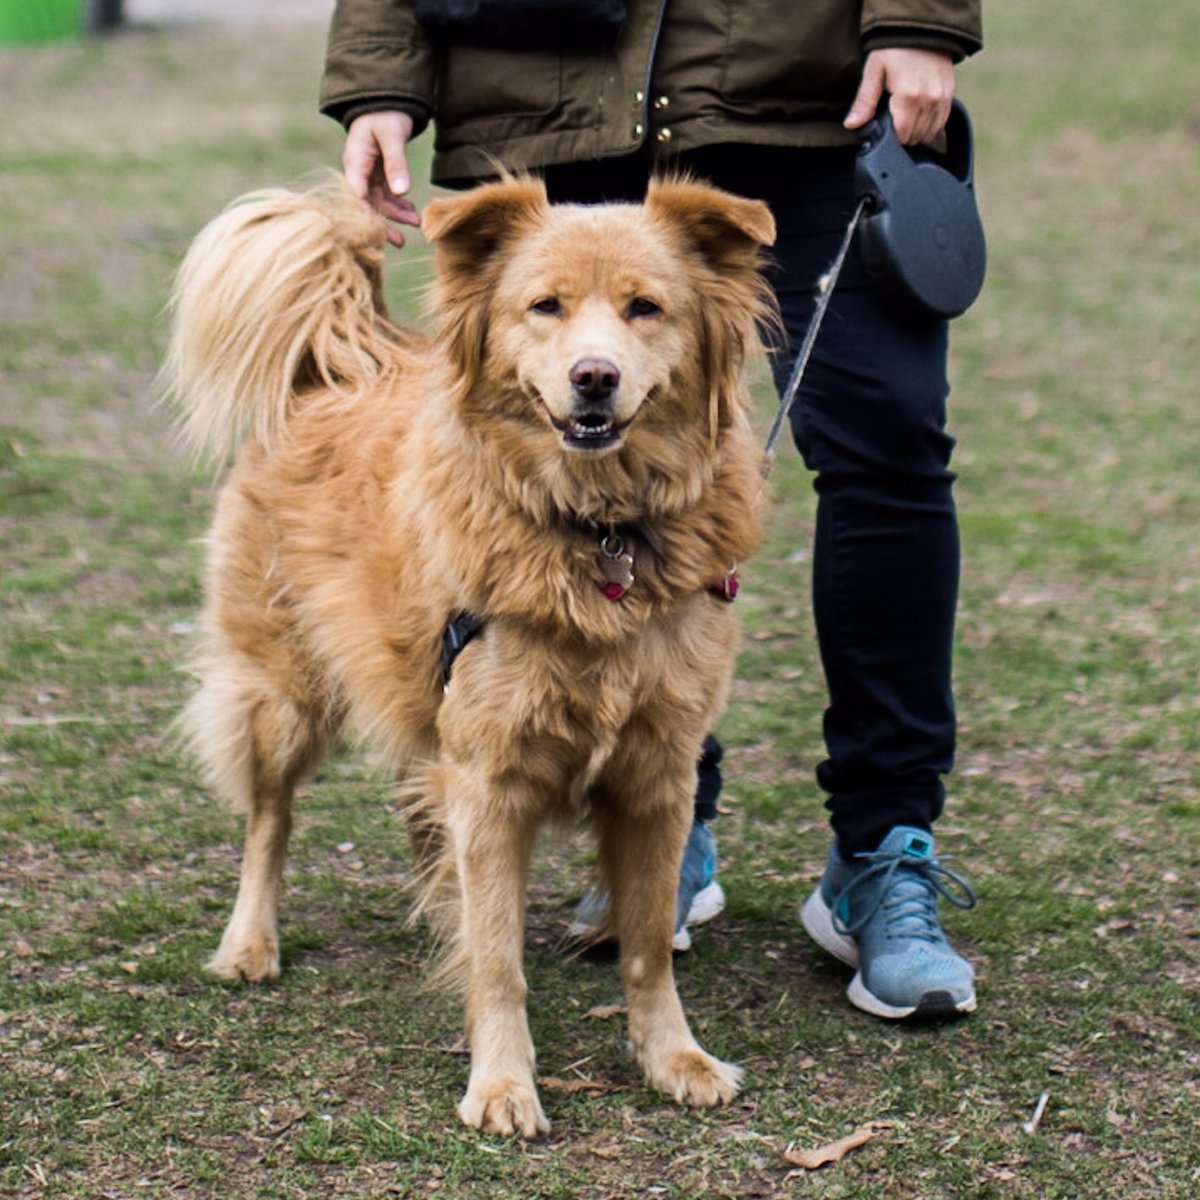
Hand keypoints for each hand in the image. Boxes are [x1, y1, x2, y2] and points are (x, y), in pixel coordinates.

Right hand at [343, 111, 421, 246]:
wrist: (386, 100)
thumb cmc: (386, 114)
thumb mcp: (392, 136)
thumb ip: (396, 163)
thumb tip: (402, 192)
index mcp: (355, 161)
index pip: (357, 194)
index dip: (367, 214)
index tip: (378, 232)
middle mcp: (358, 170)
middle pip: (368, 203)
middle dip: (383, 223)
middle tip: (400, 242)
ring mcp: (368, 173)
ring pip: (380, 201)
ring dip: (396, 214)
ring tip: (416, 224)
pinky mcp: (379, 173)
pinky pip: (387, 194)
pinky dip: (400, 204)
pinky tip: (412, 212)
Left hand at [844, 48, 955, 145]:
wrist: (920, 29)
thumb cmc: (893, 50)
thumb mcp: (874, 72)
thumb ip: (865, 101)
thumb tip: (851, 125)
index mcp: (908, 96)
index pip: (902, 135)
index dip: (891, 137)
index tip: (884, 127)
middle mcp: (929, 99)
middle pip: (915, 136)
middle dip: (902, 134)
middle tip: (892, 119)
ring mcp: (941, 98)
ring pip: (929, 133)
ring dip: (916, 131)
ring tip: (905, 117)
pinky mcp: (949, 95)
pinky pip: (941, 122)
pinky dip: (929, 124)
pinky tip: (918, 115)